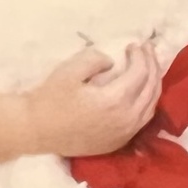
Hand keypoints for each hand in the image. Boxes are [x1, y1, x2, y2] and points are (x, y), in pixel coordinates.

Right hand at [21, 43, 161, 156]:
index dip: (141, 55)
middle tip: (147, 50)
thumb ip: (96, 58)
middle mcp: (127, 120)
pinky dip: (147, 102)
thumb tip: (112, 63)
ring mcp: (124, 134)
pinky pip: (142, 120)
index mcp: (116, 101)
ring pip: (151, 106)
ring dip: (153, 84)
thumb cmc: (50, 99)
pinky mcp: (118, 142)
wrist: (34, 131)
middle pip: (151, 89)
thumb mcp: (70, 69)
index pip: (140, 73)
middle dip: (152, 66)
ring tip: (149, 67)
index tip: (134, 45)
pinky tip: (142, 92)